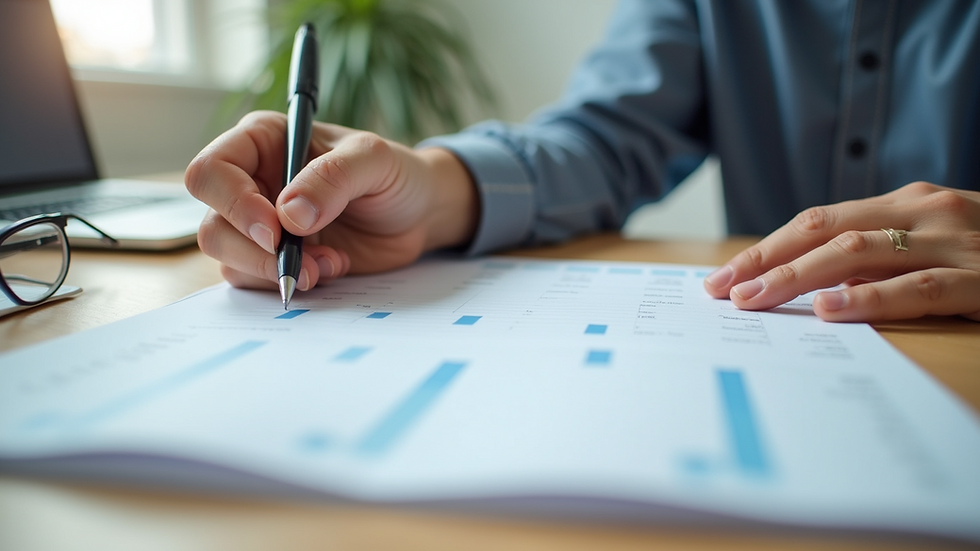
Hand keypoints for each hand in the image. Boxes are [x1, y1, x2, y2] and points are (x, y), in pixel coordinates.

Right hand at [185, 111, 476, 290]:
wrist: (419, 214)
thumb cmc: (395, 173)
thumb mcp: (374, 161)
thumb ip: (333, 178)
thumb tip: (288, 215)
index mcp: (262, 141)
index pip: (212, 171)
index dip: (234, 204)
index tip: (275, 230)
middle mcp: (251, 182)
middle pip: (213, 223)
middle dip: (253, 251)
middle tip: (302, 263)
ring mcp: (259, 224)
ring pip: (229, 257)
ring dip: (275, 270)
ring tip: (328, 263)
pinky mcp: (275, 258)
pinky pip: (255, 280)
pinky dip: (290, 281)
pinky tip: (331, 267)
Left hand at [703, 182, 979, 321]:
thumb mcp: (933, 244)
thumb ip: (880, 258)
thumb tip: (811, 286)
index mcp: (907, 204)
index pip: (817, 221)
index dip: (766, 248)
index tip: (722, 276)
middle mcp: (926, 212)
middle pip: (825, 230)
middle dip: (765, 260)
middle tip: (721, 290)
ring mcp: (956, 242)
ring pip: (859, 253)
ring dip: (796, 277)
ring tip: (753, 300)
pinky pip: (918, 287)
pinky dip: (869, 298)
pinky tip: (829, 309)